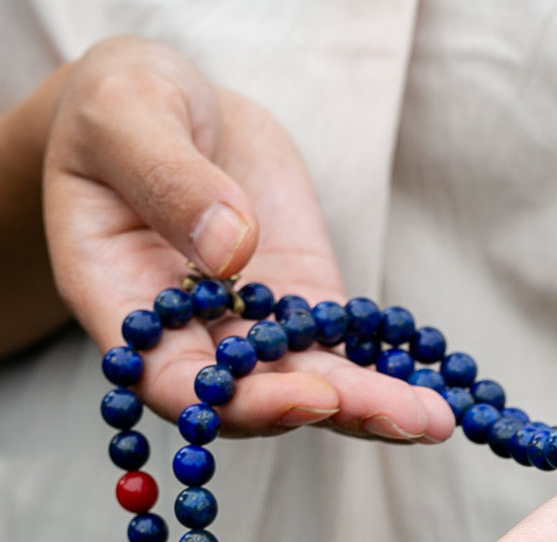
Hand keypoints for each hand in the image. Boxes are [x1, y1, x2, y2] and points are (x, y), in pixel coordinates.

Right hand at [42, 37, 452, 440]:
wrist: (161, 106)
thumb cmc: (118, 109)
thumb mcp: (126, 120)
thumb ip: (171, 183)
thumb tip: (232, 248)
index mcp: (123, 305)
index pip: (175, 383)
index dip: (239, 402)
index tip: (309, 396)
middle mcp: (188, 336)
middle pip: (256, 398)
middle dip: (332, 410)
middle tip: (404, 419)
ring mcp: (250, 326)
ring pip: (309, 382)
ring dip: (373, 405)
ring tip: (437, 418)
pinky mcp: (301, 302)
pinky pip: (343, 348)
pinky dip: (387, 370)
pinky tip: (438, 390)